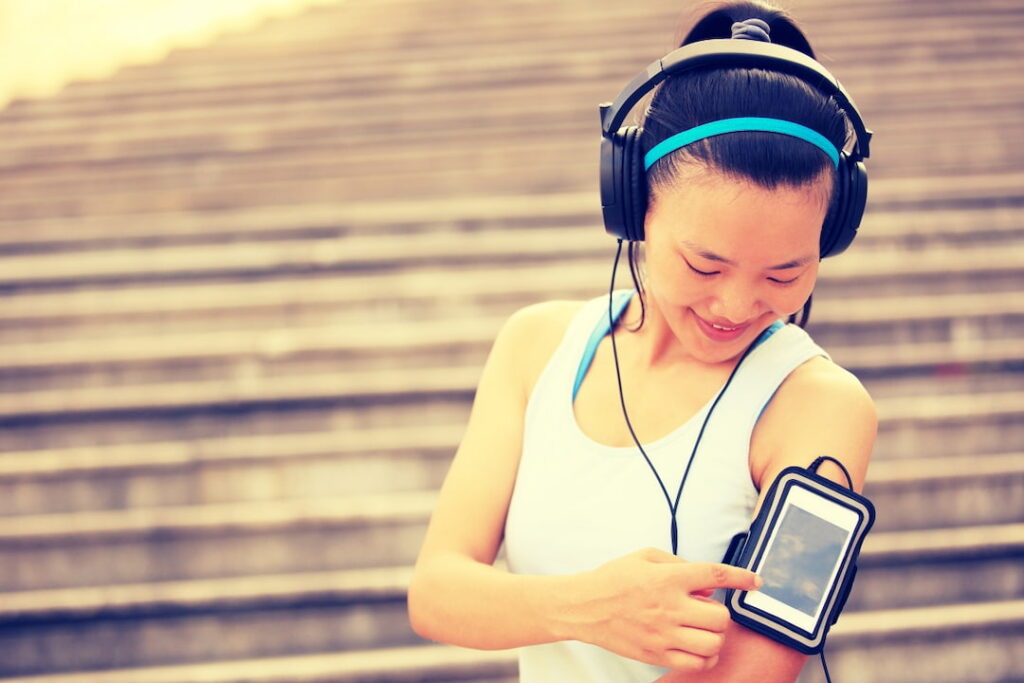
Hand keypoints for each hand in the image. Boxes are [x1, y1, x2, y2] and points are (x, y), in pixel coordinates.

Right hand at [572, 548, 761, 671]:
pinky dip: (706, 657)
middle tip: (706, 609)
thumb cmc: (614, 579)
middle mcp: (670, 607)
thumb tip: (710, 585)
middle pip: (720, 617)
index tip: (756, 581)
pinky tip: (697, 647)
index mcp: (668, 578)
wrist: (584, 607)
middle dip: (720, 613)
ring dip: (715, 636)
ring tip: (702, 630)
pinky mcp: (657, 655)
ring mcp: (664, 635)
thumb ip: (681, 564)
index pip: (717, 575)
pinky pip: (697, 664)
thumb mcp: (646, 557)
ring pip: (713, 643)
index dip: (742, 578)